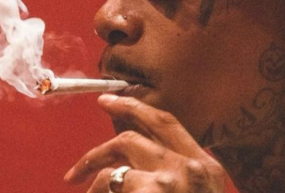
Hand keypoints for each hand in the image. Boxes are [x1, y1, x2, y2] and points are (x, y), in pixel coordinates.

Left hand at [64, 94, 225, 192]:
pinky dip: (97, 189)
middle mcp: (190, 167)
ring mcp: (169, 180)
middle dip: (113, 116)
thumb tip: (144, 159)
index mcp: (206, 167)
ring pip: (117, 159)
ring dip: (93, 169)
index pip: (167, 124)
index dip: (138, 108)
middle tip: (98, 107)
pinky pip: (111, 182)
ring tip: (78, 181)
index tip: (115, 101)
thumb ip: (182, 175)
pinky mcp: (149, 192)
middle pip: (137, 132)